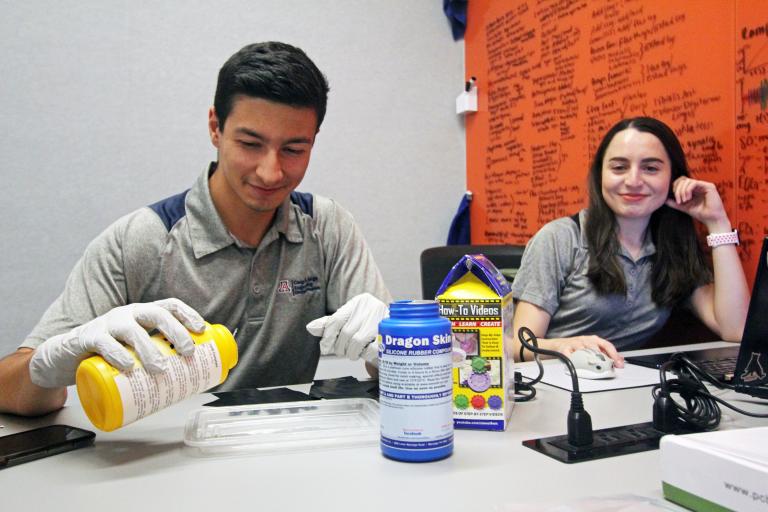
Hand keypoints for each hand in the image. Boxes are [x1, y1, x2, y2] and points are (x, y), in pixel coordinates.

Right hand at [29, 298, 205, 387]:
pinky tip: (128, 367)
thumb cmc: (109, 355)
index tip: (201, 330)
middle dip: (176, 331)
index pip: (170, 306)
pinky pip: (104, 343)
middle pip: (156, 314)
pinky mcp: (88, 337)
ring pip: (132, 330)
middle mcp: (128, 314)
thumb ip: (156, 358)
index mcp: (143, 314)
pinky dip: (118, 355)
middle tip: (188, 352)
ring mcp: (108, 323)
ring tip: (161, 369)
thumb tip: (191, 378)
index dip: (188, 315)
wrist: (65, 358)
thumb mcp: (135, 352)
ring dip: (149, 350)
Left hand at [306, 293, 388, 364]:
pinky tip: (366, 353)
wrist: (395, 330)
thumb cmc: (367, 326)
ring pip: (357, 341)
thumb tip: (310, 328)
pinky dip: (366, 355)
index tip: (325, 348)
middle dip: (341, 347)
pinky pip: (371, 349)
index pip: (336, 320)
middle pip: (346, 332)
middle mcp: (370, 307)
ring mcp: (382, 320)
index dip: (327, 336)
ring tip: (354, 353)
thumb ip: (330, 324)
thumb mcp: (348, 321)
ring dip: (352, 352)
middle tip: (344, 351)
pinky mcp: (390, 335)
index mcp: (358, 301)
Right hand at [550, 335, 623, 367]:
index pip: (607, 345)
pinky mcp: (565, 348)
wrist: (560, 344)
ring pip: (582, 349)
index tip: (618, 363)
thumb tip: (620, 360)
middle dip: (601, 356)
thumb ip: (607, 354)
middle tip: (606, 365)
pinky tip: (575, 363)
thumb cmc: (579, 347)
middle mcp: (585, 340)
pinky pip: (568, 353)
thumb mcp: (594, 348)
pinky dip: (572, 358)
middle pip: (595, 346)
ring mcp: (575, 344)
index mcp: (594, 340)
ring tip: (592, 364)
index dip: (614, 354)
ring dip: (588, 356)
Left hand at [665, 177, 729, 230]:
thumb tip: (664, 200)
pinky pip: (694, 183)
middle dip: (677, 190)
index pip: (681, 182)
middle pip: (682, 180)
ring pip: (687, 181)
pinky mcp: (709, 186)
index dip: (675, 188)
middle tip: (679, 201)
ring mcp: (704, 185)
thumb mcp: (684, 207)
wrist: (711, 219)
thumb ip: (675, 203)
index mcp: (693, 189)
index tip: (676, 200)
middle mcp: (699, 185)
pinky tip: (688, 198)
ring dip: (682, 191)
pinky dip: (688, 190)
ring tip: (683, 201)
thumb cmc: (700, 213)